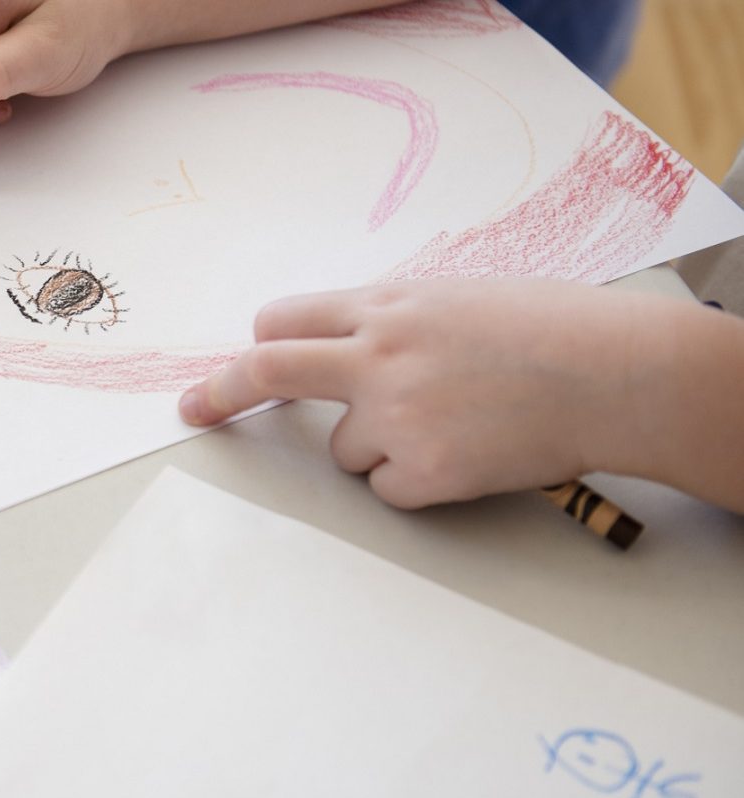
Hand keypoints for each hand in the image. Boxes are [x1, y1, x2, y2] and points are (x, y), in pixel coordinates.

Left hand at [177, 279, 678, 508]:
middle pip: (268, 372)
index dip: (258, 345)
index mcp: (386, 307)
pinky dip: (414, 480)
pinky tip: (468, 453)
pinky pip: (385, 486)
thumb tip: (338, 342)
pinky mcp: (423, 471)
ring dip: (378, 445)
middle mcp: (378, 356)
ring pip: (342, 448)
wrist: (616, 373)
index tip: (228, 365)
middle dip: (220, 392)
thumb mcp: (456, 298)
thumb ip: (390, 320)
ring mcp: (397, 415)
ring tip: (453, 422)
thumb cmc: (549, 330)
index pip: (284, 321)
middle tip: (192, 409)